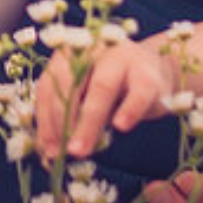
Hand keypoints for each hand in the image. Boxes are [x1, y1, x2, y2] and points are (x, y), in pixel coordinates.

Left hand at [35, 38, 174, 158]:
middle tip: (59, 153)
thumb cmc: (114, 87)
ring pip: (101, 89)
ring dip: (87, 123)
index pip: (49, 85)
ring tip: (80, 150)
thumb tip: (49, 150)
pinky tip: (120, 126)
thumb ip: (68, 117)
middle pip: (71, 84)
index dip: (44, 119)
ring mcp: (123, 59)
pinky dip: (128, 110)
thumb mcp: (86, 96)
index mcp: (71, 53)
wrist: (158, 71)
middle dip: (61, 120)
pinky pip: (137, 95)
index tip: (46, 148)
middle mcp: (93, 50)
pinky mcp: (148, 76)